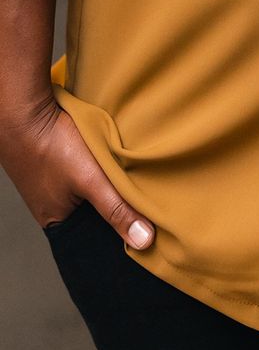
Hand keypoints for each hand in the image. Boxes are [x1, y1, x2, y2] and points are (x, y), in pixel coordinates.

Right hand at [0, 96, 154, 246]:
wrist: (24, 110)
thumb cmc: (51, 146)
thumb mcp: (91, 180)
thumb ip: (116, 208)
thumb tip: (143, 239)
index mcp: (56, 221)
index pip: (94, 236)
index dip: (117, 227)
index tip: (141, 221)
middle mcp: (51, 206)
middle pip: (92, 211)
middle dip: (112, 202)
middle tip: (134, 190)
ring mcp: (50, 182)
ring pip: (87, 189)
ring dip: (103, 181)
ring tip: (120, 170)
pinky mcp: (53, 161)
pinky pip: (79, 170)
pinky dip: (93, 165)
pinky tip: (103, 155)